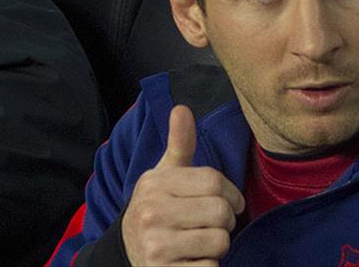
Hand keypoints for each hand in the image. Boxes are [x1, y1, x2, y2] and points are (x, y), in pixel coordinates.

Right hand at [122, 105, 244, 265]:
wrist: (127, 251)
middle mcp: (151, 213)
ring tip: (200, 242)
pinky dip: (209, 266)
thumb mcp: (164, 174)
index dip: (231, 193)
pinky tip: (192, 260)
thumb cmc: (157, 207)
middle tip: (213, 224)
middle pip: (221, 212)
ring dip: (218, 245)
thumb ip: (179, 144)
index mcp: (156, 184)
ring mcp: (156, 246)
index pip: (215, 181)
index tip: (228, 202)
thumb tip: (182, 107)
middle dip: (226, 221)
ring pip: (220, 241)